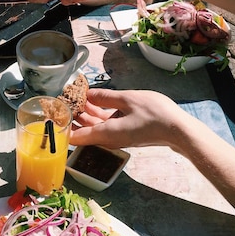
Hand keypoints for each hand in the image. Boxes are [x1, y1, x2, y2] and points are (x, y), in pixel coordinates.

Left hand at [70, 89, 189, 150]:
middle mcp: (108, 139)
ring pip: (94, 127)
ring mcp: (117, 138)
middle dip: (73, 116)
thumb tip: (88, 95)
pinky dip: (98, 115)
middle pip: (83, 131)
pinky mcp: (125, 134)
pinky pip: (106, 126)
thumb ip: (105, 97)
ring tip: (78, 96)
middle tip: (65, 99)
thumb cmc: (155, 114)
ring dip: (86, 114)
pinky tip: (96, 102)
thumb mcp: (127, 99)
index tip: (56, 112)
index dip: (63, 126)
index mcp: (105, 133)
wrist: (178, 130)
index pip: (74, 137)